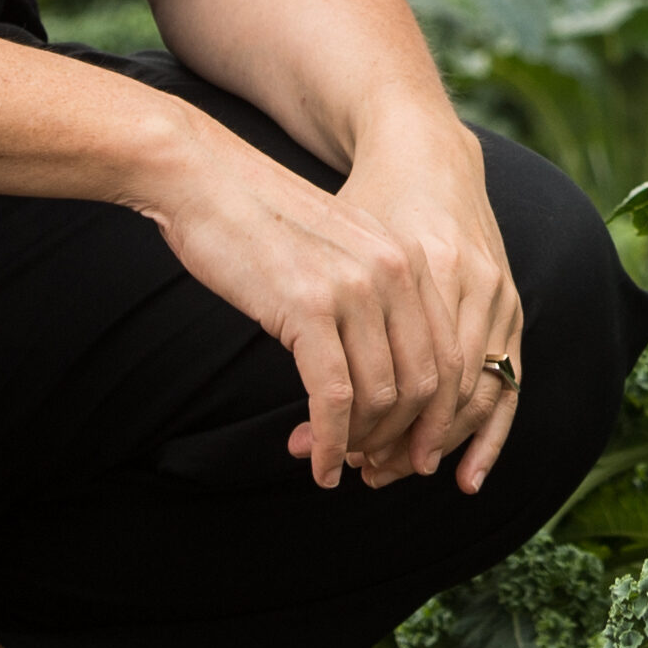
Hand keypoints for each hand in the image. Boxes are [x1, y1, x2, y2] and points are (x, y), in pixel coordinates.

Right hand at [133, 112, 528, 492]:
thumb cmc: (255, 223)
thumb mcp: (334, 255)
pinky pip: (335, 398)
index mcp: (407, 259)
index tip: (407, 449)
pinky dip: (330, 442)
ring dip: (360, 445)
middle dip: (399, 438)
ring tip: (335, 464)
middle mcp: (394, 271)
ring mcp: (356, 289)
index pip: (446, 357)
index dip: (431, 416)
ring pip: (381, 397)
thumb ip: (366, 302)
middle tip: (370, 468)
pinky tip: (318, 462)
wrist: (201, 178)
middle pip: (423, 384)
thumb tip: (377, 381)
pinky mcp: (310, 308)